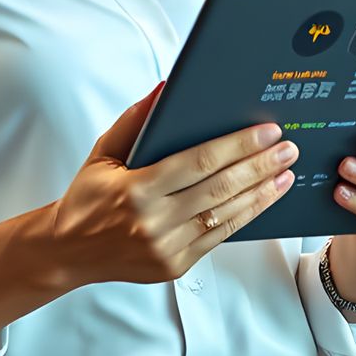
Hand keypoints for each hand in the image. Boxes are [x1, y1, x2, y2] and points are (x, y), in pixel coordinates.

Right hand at [49, 86, 298, 286]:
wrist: (67, 251)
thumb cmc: (87, 197)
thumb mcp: (104, 152)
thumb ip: (136, 120)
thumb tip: (167, 90)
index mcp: (137, 189)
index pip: (199, 162)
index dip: (238, 146)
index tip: (266, 131)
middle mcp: (154, 221)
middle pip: (220, 188)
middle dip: (259, 166)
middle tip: (287, 148)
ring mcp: (167, 248)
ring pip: (226, 215)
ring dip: (261, 193)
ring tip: (285, 172)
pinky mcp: (175, 266)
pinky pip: (218, 238)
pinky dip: (244, 217)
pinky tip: (262, 200)